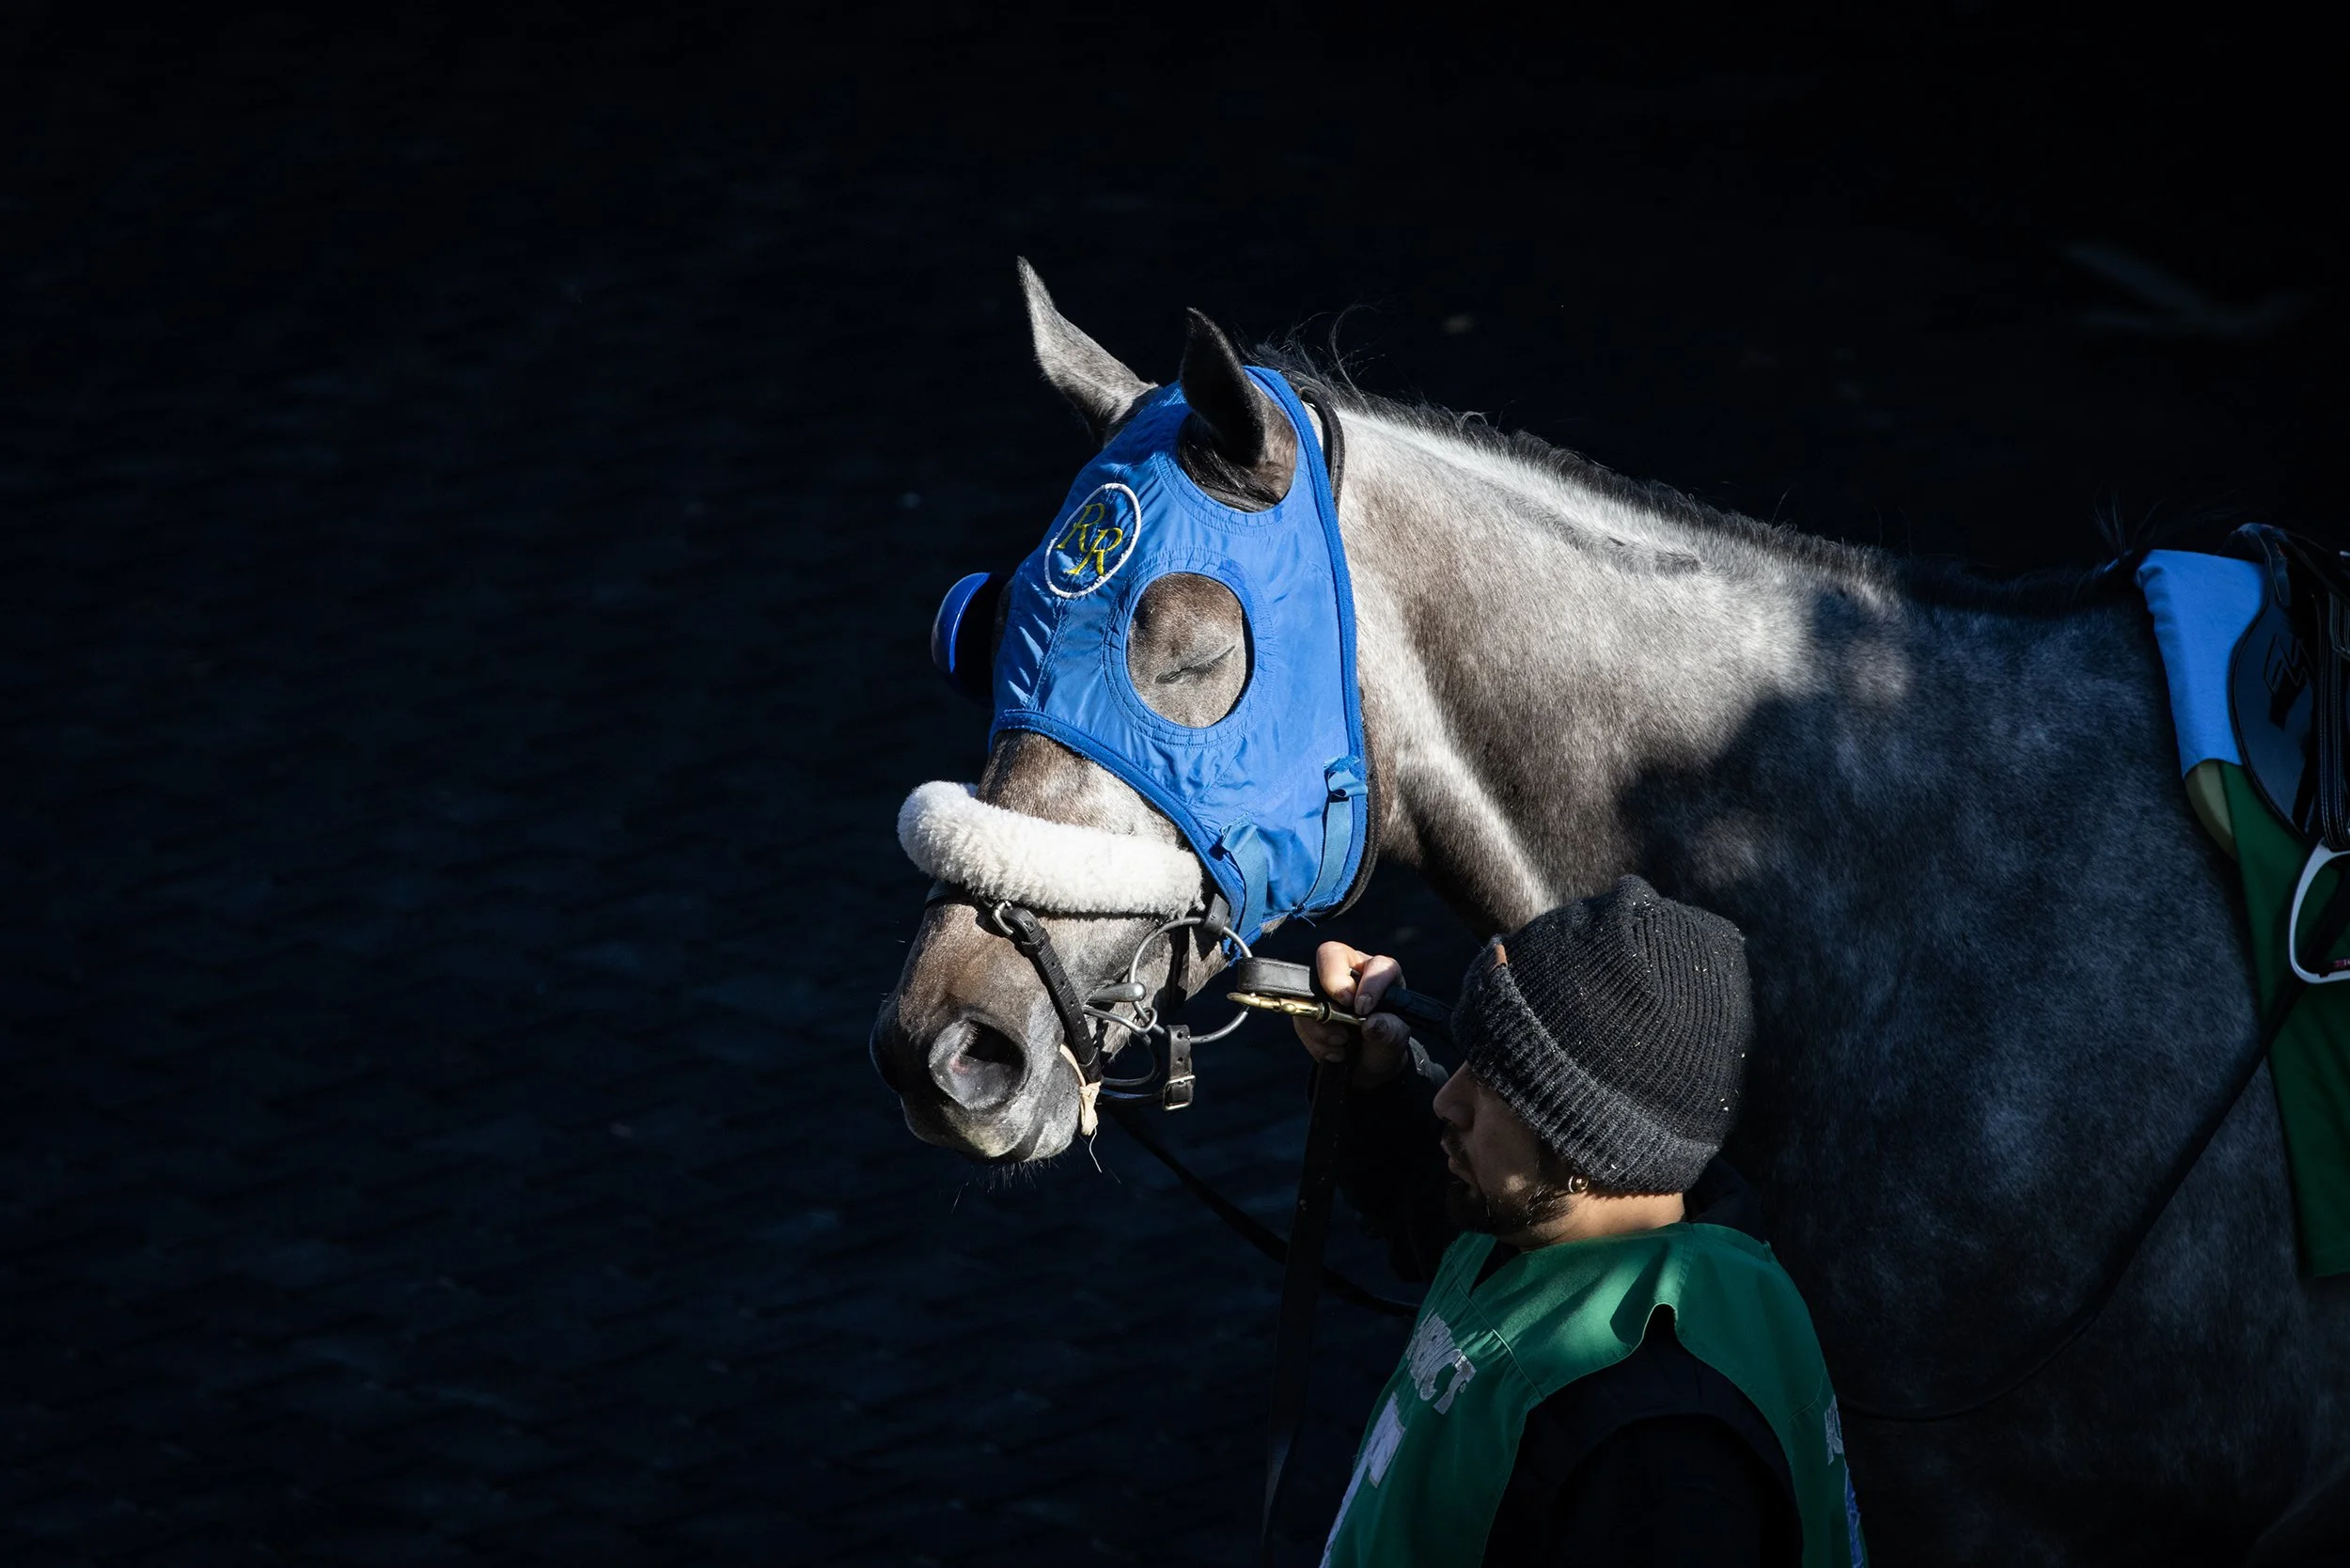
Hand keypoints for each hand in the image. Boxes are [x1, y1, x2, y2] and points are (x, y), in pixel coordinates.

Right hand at [1294, 941, 1411, 1089]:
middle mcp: (1351, 973)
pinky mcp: (1307, 1005)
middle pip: (1331, 954)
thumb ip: (1389, 1030)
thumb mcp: (1394, 1041)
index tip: (1363, 1008)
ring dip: (1320, 1022)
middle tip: (1337, 1011)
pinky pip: (1299, 1014)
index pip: (1377, 964)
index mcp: (1380, 974)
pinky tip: (1331, 1050)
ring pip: (1309, 988)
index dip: (1370, 984)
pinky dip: (1312, 1036)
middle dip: (1331, 981)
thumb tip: (1373, 1023)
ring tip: (1340, 1043)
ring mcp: (1325, 987)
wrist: (1367, 1066)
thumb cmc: (1384, 1044)